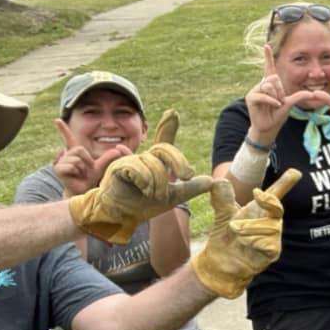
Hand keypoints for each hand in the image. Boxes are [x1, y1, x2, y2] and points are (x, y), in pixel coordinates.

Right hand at [52, 118, 129, 195]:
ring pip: (76, 159)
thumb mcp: (100, 166)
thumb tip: (119, 149)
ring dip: (82, 168)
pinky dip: (77, 172)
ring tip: (81, 174)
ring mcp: (60, 162)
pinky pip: (72, 166)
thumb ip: (108, 157)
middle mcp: (66, 155)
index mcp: (75, 152)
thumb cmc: (91, 178)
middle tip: (86, 170)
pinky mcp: (58, 169)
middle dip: (87, 161)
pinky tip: (75, 177)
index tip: (57, 119)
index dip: (63, 129)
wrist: (85, 191)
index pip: (69, 138)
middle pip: (79, 150)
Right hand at [67, 110, 211, 243]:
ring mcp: (130, 161)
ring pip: (152, 162)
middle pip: (164, 149)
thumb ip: (190, 187)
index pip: (164, 141)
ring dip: (159, 182)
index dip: (167, 126)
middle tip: (186, 176)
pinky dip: (145, 180)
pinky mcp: (118, 168)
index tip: (173, 113)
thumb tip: (211, 181)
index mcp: (155, 162)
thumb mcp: (174, 196)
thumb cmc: (143, 205)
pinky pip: (136, 167)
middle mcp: (143, 158)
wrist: (122, 217)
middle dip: (178, 161)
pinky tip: (145, 190)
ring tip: (156, 195)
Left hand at [191, 169, 300, 298]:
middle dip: (265, 202)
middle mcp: (271, 221)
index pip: (276, 194)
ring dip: (248, 227)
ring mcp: (274, 237)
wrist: (219, 262)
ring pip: (269, 226)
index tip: (295, 172)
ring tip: (236, 232)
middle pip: (277, 207)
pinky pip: (268, 242)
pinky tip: (245, 244)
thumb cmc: (225, 237)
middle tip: (248, 204)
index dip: (286, 183)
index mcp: (261, 210)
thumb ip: (223, 198)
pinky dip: (253, 241)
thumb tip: (220, 181)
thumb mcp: (222, 213)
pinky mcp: (273, 251)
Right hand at [246, 45, 327, 143]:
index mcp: (271, 84)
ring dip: (276, 97)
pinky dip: (272, 101)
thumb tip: (313, 93)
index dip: (268, 57)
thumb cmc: (278, 115)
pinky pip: (264, 95)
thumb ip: (300, 96)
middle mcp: (262, 85)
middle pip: (274, 78)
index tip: (266, 46)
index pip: (269, 67)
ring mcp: (255, 90)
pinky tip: (275, 106)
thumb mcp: (290, 103)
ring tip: (276, 105)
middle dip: (280, 91)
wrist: (269, 128)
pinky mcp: (251, 98)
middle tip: (280, 101)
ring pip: (269, 86)